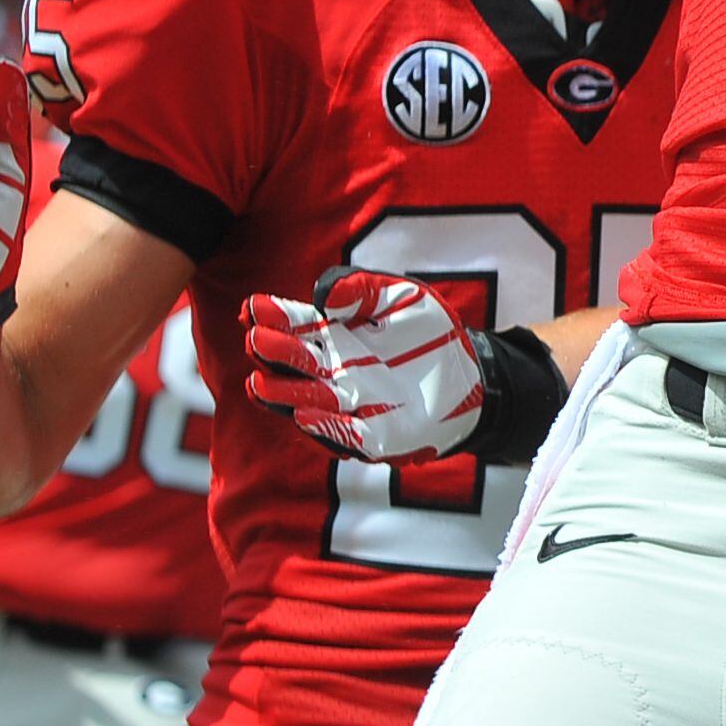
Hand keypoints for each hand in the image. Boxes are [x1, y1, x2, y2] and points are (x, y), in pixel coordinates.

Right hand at [242, 271, 486, 463]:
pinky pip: (344, 434)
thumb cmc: (428, 332)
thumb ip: (363, 289)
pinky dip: (324, 427)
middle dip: (274, 355)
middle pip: (294, 366)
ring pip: (307, 404)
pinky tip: (304, 414)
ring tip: (261, 384)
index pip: (296, 326)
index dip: (274, 318)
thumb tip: (324, 295)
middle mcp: (332, 374)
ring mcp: (349, 407)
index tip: (253, 308)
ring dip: (284, 396)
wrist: (471, 374)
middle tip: (257, 341)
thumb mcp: (401, 296)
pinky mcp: (373, 437)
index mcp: (333, 336)